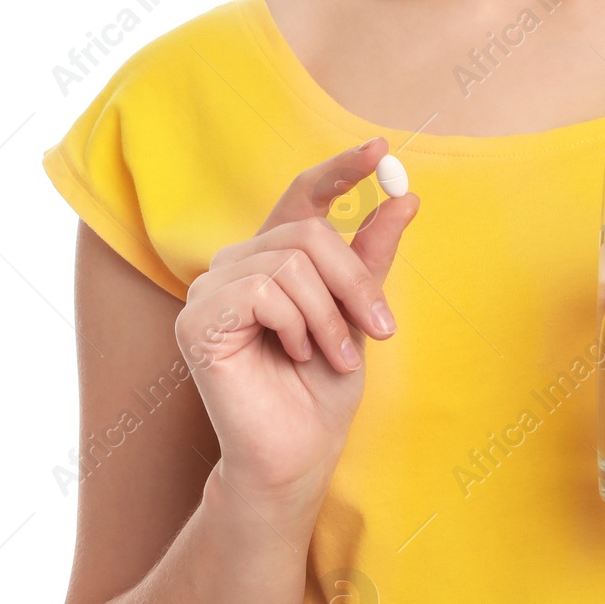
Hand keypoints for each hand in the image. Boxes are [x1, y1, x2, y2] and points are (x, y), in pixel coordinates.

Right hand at [176, 137, 417, 511]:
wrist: (297, 454)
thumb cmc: (323, 389)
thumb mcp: (360, 313)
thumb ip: (372, 257)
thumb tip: (406, 197)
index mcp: (274, 258)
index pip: (302, 195)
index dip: (339, 168)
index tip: (381, 149)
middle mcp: (238, 264)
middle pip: (308, 232)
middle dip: (355, 280)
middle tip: (381, 328)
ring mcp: (210, 290)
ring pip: (290, 261)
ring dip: (328, 314)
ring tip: (334, 355)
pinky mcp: (197, 319)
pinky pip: (263, 290)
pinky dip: (295, 325)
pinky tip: (293, 355)